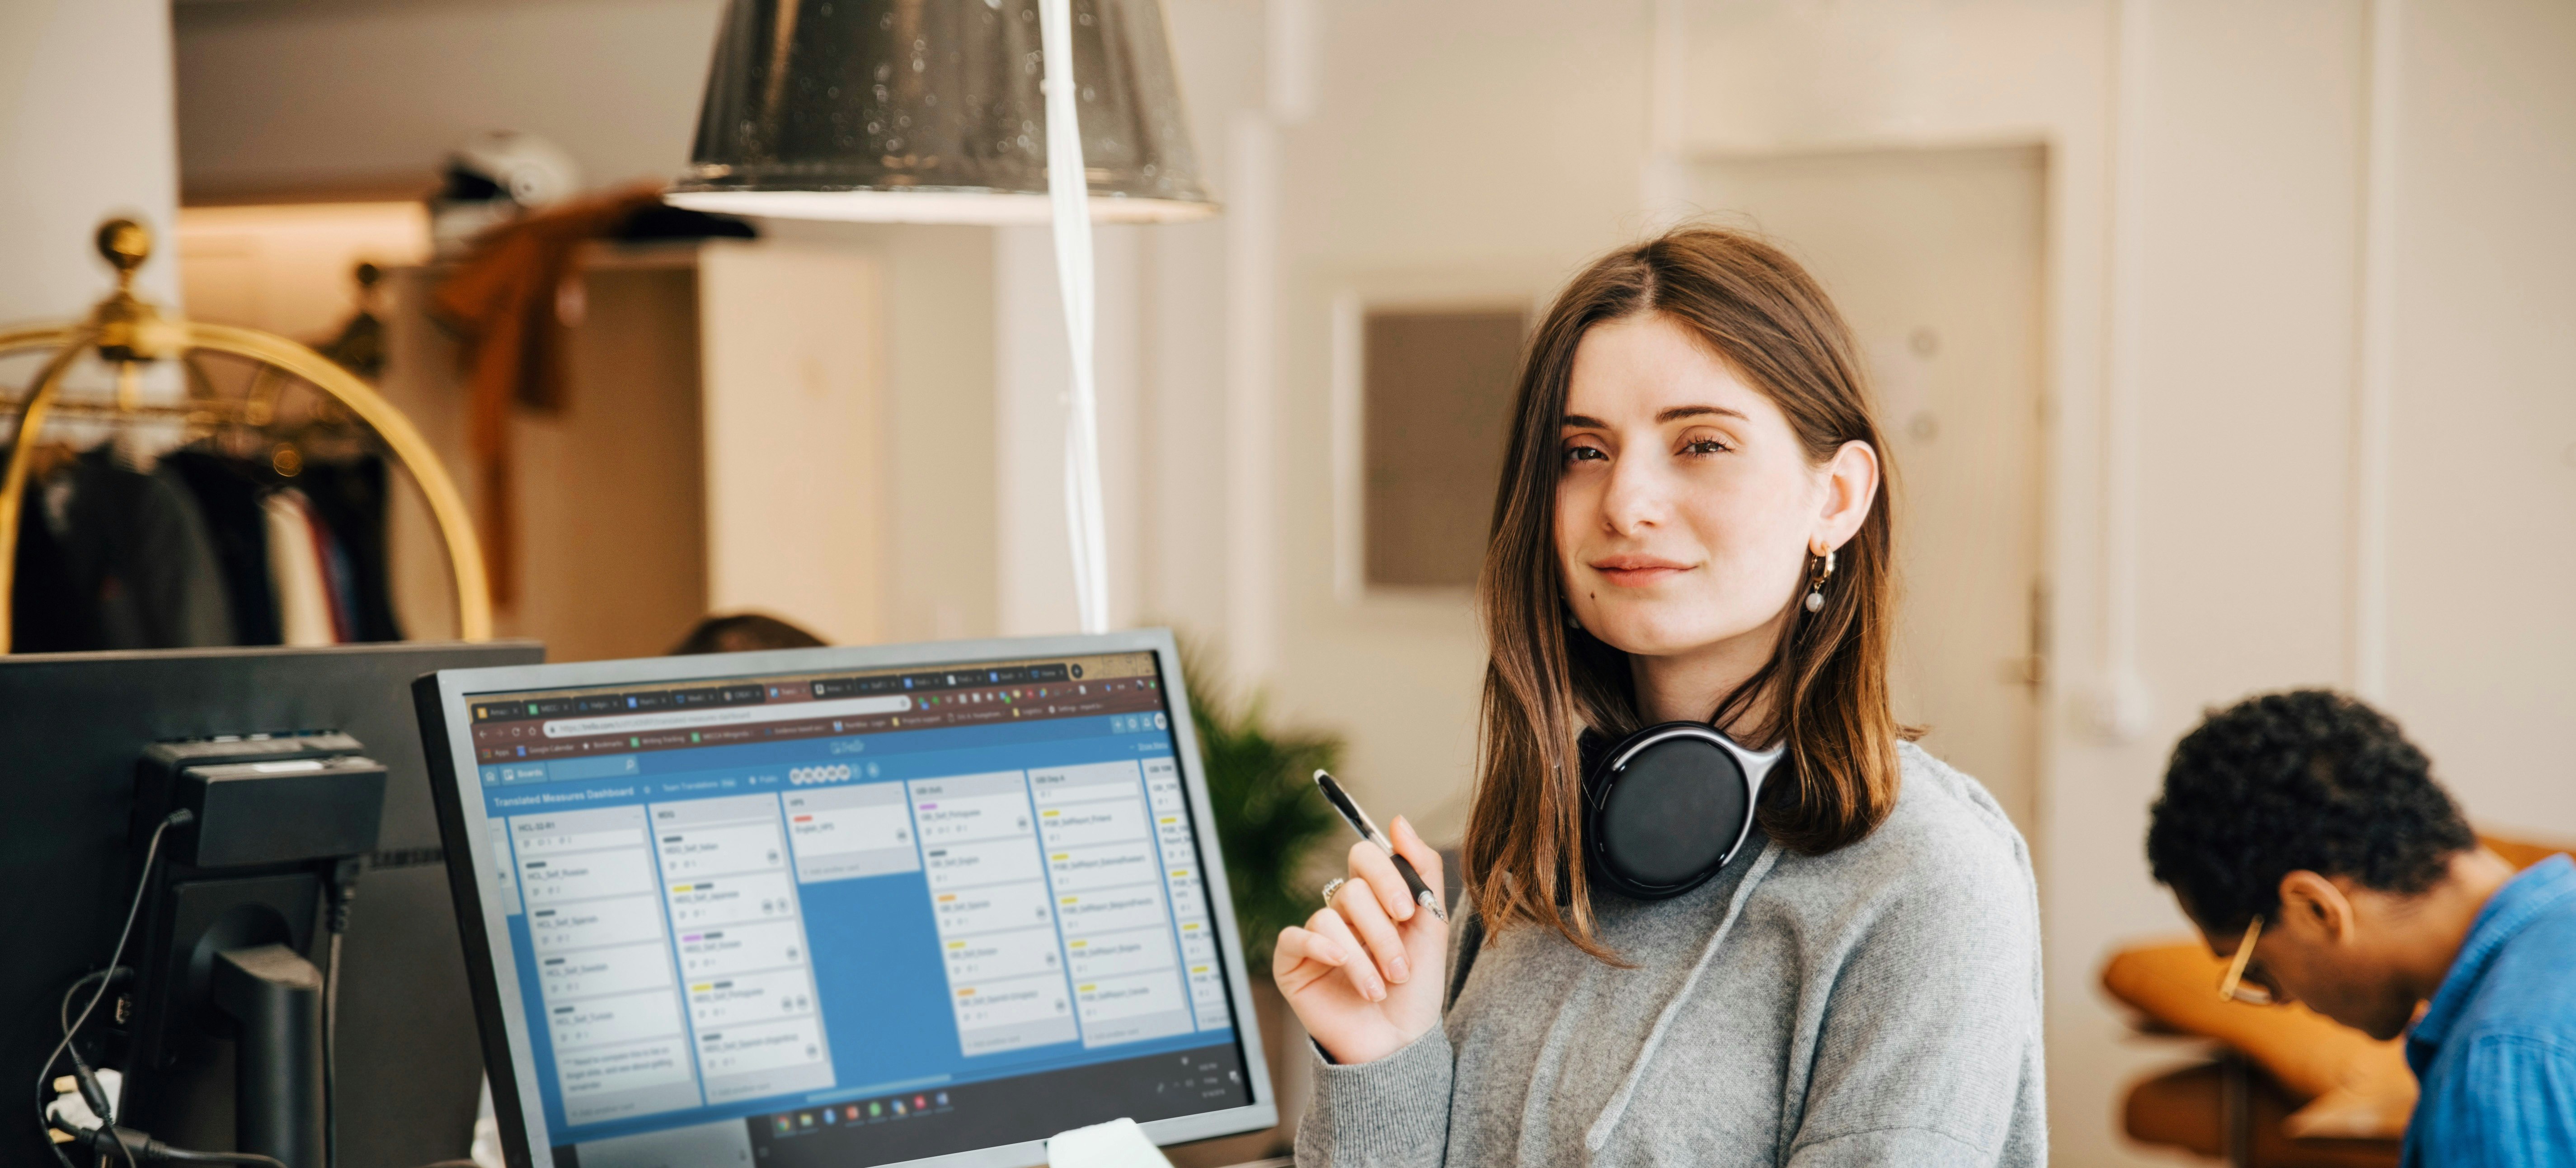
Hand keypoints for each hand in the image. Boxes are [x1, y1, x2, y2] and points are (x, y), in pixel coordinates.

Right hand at [1273, 816, 1447, 1064]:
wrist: (1399, 1044)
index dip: (1386, 876)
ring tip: (1381, 988)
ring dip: (1364, 957)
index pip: (1365, 856)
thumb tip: (1398, 820)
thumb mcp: (1430, 926)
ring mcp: (1315, 936)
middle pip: (1351, 888)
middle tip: (1400, 965)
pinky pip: (1295, 936)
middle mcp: (1341, 912)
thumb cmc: (1415, 990)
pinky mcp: (1292, 962)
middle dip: (1382, 930)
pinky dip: (1321, 948)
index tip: (1407, 911)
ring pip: (1329, 916)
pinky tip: (1341, 967)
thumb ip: (1421, 869)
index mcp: (1373, 899)